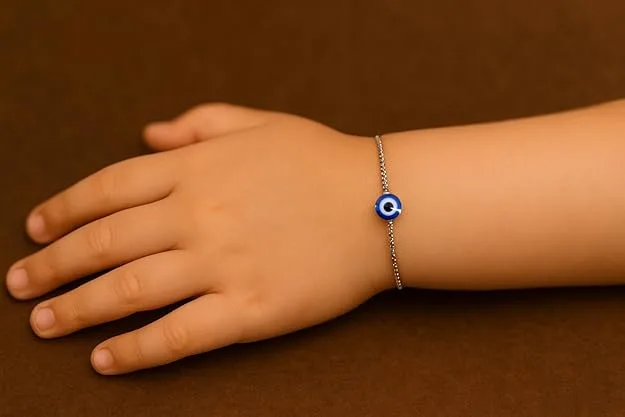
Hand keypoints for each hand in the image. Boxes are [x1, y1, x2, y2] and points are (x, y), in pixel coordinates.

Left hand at [5, 104, 390, 373]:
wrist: (382, 205)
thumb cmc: (321, 160)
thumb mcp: (259, 123)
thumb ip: (198, 121)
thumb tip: (146, 133)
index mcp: (198, 169)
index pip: (109, 188)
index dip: (63, 209)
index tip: (35, 228)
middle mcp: (200, 215)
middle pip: (105, 243)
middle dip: (53, 265)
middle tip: (20, 286)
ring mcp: (223, 264)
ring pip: (129, 291)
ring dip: (76, 310)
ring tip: (43, 323)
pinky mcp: (250, 309)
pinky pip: (179, 335)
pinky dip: (136, 351)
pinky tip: (104, 360)